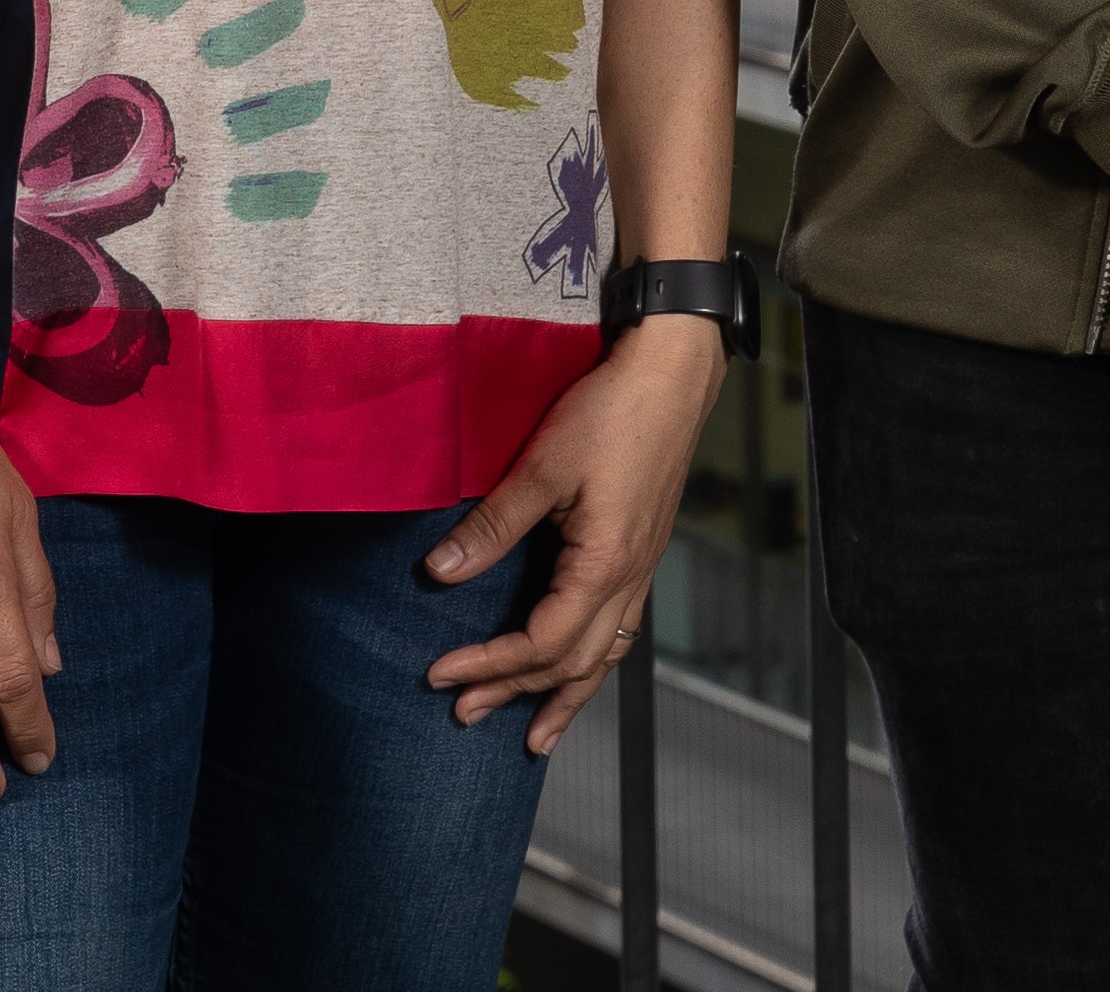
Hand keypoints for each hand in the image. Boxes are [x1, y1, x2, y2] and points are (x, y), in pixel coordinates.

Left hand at [426, 315, 724, 752]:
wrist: (672, 376)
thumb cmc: (612, 413)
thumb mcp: (542, 467)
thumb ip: (492, 527)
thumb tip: (438, 574)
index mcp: (603, 565)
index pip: (539, 643)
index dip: (489, 665)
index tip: (440, 673)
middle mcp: (629, 580)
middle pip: (570, 663)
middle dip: (516, 692)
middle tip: (462, 711)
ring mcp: (641, 570)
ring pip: (602, 656)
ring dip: (562, 695)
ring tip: (532, 734)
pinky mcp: (643, 554)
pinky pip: (618, 632)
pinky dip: (592, 663)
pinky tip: (579, 671)